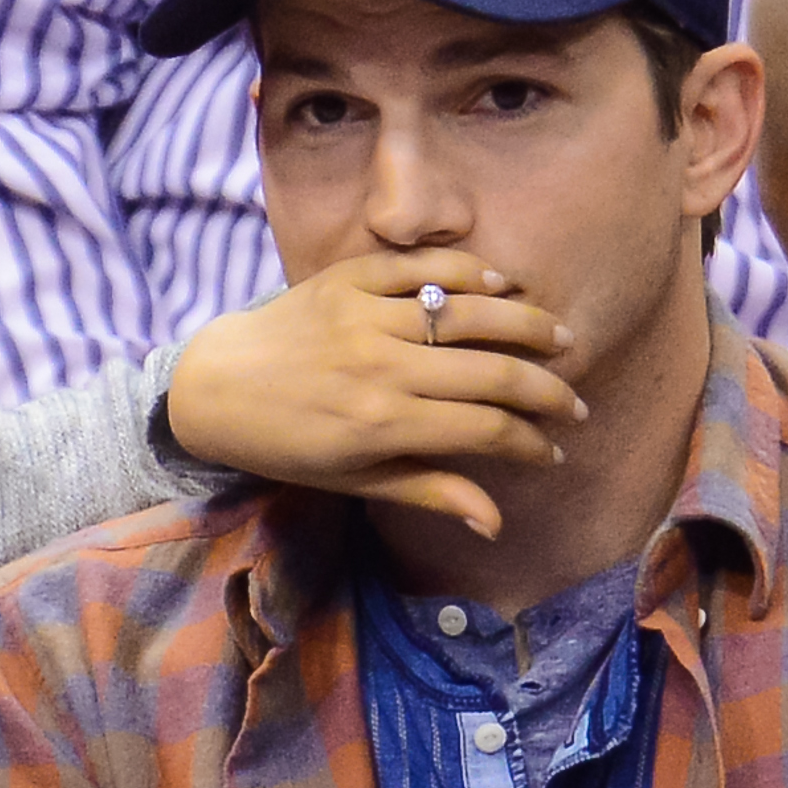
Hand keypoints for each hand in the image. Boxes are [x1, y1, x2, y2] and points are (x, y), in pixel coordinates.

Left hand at [167, 249, 584, 538]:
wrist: (214, 387)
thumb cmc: (287, 445)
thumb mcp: (354, 480)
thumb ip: (429, 491)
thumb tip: (496, 522)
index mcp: (383, 424)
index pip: (487, 429)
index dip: (531, 443)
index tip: (553, 451)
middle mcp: (382, 367)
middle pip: (494, 372)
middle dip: (548, 390)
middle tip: (573, 402)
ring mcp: (366, 316)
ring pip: (470, 311)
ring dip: (526, 323)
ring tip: (560, 338)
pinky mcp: (349, 278)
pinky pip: (423, 266)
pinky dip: (469, 270)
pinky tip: (503, 282)